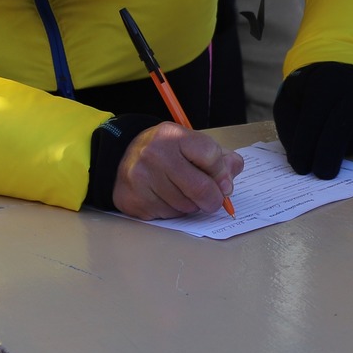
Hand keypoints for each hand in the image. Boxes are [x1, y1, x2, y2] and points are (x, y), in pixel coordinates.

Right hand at [112, 122, 243, 219]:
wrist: (124, 156)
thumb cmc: (168, 152)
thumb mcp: (193, 144)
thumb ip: (220, 159)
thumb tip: (228, 182)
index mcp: (173, 135)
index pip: (210, 156)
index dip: (222, 174)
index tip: (224, 182)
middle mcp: (154, 154)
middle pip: (201, 188)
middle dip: (214, 199)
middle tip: (214, 200)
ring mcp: (141, 178)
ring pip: (185, 206)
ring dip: (192, 206)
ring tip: (184, 193)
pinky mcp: (133, 200)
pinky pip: (168, 216)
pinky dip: (174, 212)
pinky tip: (167, 199)